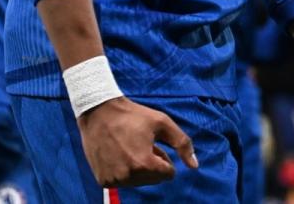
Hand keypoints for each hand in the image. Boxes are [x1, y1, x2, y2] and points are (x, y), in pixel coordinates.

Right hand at [77, 97, 197, 187]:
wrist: (98, 111)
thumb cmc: (132, 114)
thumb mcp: (161, 122)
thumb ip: (182, 143)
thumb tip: (195, 166)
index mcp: (145, 164)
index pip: (168, 173)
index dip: (163, 156)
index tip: (151, 142)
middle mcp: (129, 176)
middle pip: (153, 179)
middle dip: (151, 164)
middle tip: (139, 143)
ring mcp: (114, 180)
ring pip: (138, 181)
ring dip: (137, 168)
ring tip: (127, 146)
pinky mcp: (103, 180)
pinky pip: (122, 182)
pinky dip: (122, 171)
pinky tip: (115, 153)